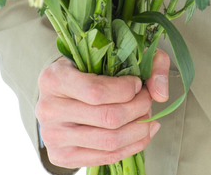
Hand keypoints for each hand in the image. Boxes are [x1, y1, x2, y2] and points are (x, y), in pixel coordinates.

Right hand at [36, 49, 170, 168]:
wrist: (59, 93)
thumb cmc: (86, 70)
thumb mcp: (111, 53)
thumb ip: (145, 62)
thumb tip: (161, 93)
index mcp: (54, 79)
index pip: (96, 92)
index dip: (125, 90)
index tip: (137, 83)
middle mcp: (48, 109)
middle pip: (108, 118)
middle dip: (138, 109)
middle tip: (148, 100)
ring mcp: (53, 137)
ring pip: (109, 141)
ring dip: (138, 129)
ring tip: (146, 116)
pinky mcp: (62, 157)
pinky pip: (105, 158)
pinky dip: (132, 146)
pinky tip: (142, 133)